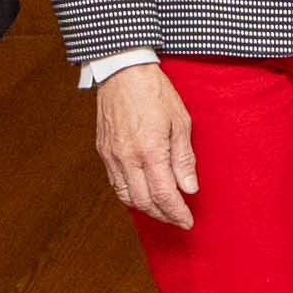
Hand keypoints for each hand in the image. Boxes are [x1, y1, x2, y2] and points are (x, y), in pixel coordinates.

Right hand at [93, 64, 199, 227]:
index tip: (187, 221)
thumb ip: (184, 158)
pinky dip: (130, 195)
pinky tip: (142, 194)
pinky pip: (115, 183)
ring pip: (126, 196)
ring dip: (146, 208)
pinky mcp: (102, 151)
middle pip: (144, 202)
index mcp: (150, 151)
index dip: (177, 213)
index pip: (164, 195)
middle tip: (178, 219)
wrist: (122, 71)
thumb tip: (189, 188)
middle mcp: (127, 158)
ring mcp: (111, 156)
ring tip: (163, 211)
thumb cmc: (155, 92)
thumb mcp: (181, 122)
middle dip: (163, 215)